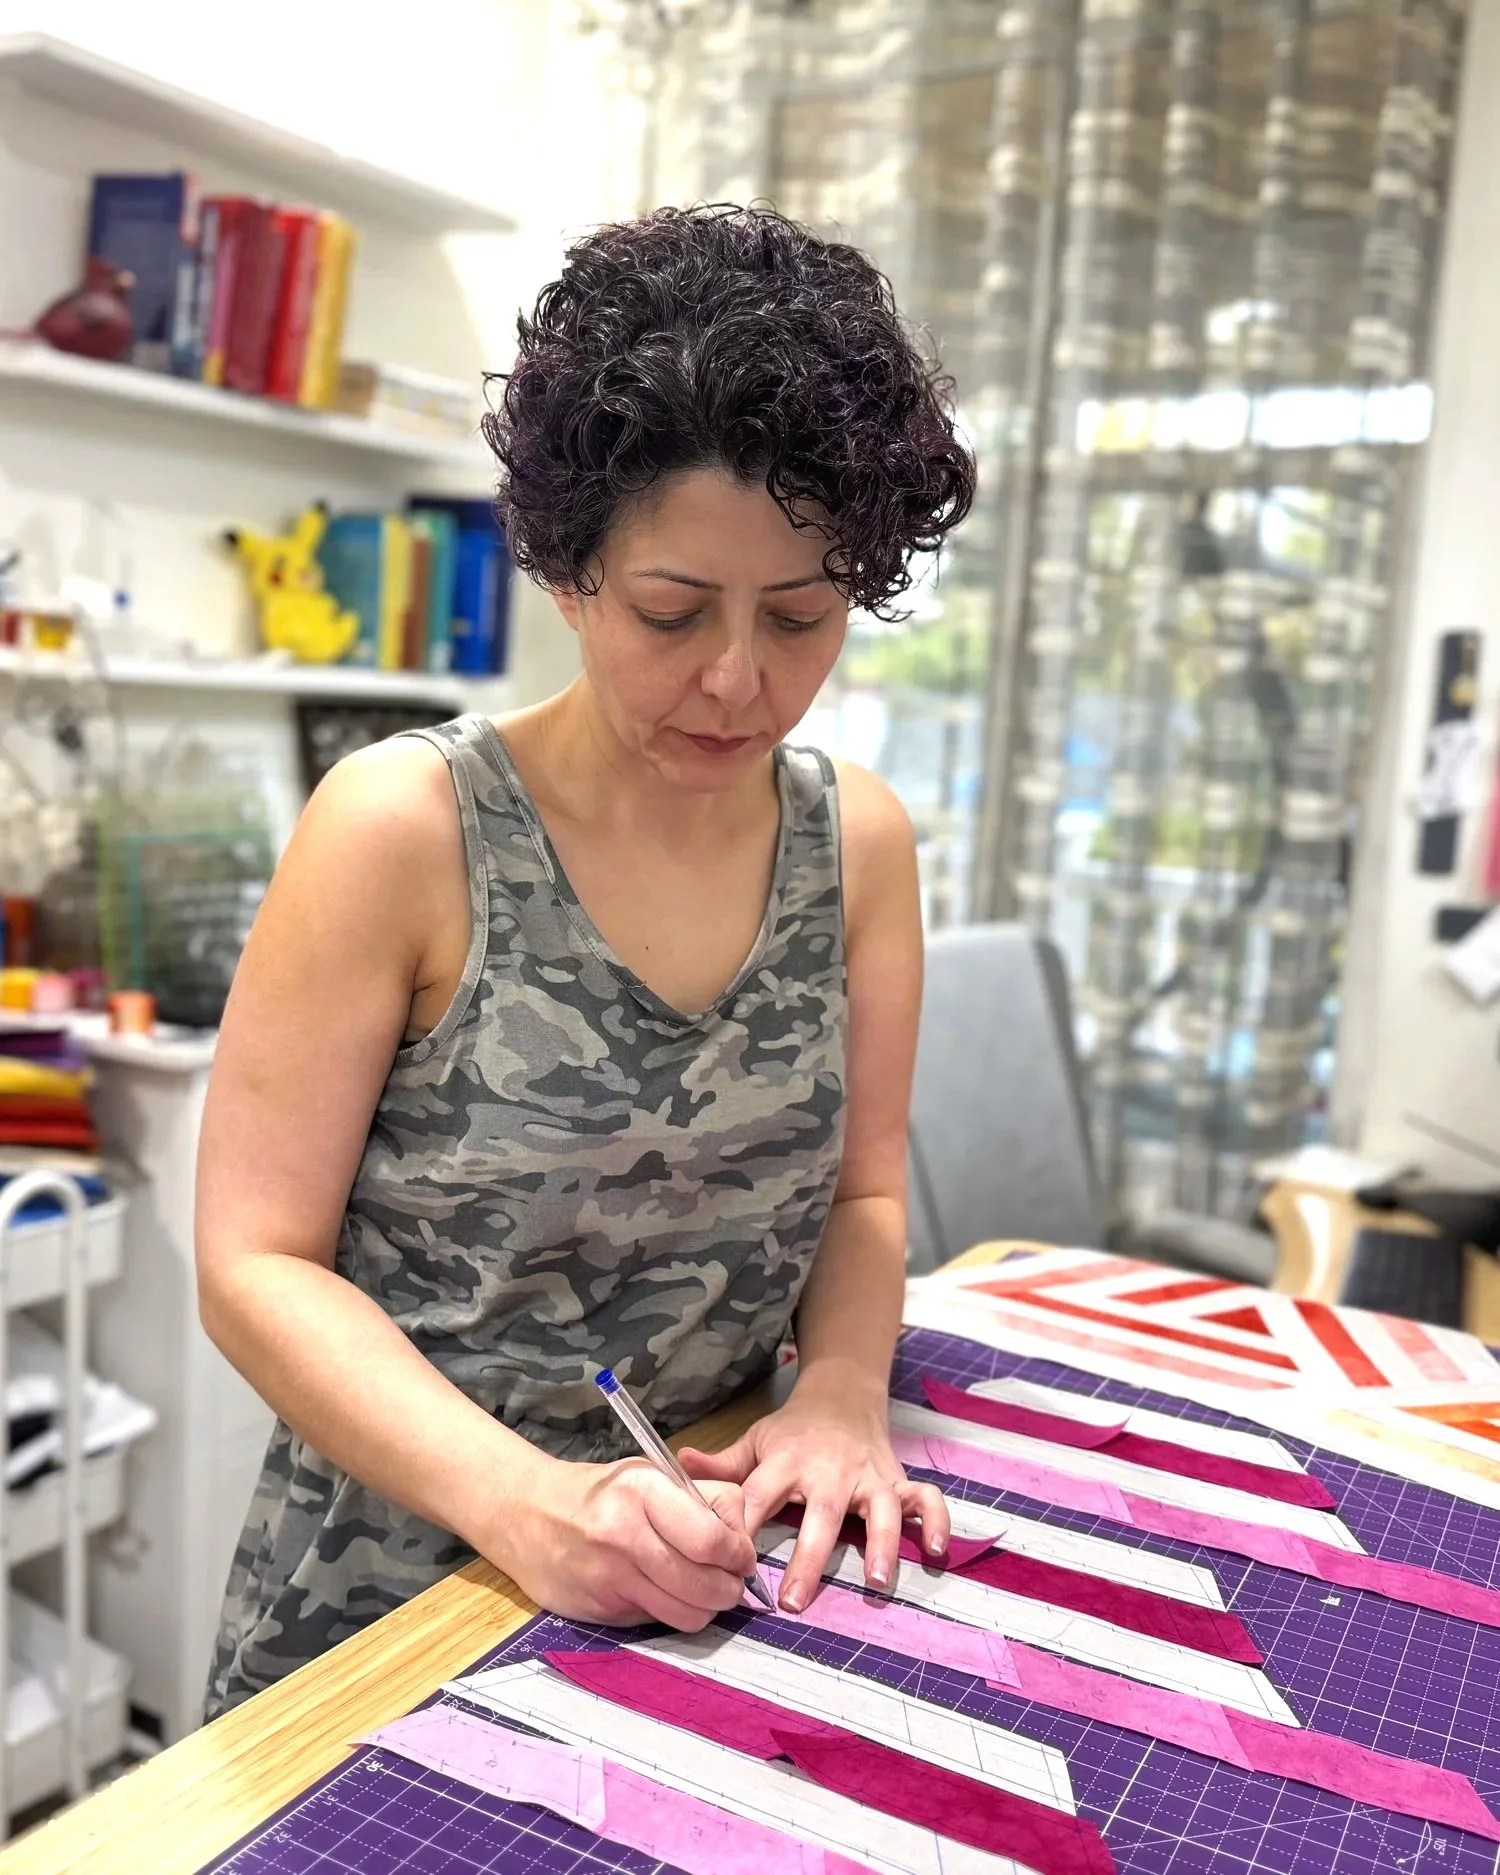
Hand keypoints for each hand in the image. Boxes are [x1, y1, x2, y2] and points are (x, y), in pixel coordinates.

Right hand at [494, 1453, 758, 1630]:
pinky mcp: (601, 1610)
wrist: (529, 1515)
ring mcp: (610, 1577)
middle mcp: (625, 1534)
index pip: (712, 1540)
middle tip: (729, 1579)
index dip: (739, 1554)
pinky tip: (659, 1591)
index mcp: (644, 1491)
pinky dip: (670, 1612)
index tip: (742, 1555)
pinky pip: (658, 1622)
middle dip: (730, 1588)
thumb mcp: (652, 1475)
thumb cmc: (602, 1493)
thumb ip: (704, 1500)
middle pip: (706, 1585)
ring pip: (687, 1615)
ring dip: (705, 1608)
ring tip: (700, 1588)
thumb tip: (744, 1540)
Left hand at [678, 1363, 948, 1612]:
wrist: (843, 1393)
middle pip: (822, 1514)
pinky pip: (927, 1499)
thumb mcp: (756, 1441)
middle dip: (809, 1557)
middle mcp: (831, 1469)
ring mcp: (870, 1475)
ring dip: (881, 1545)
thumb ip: (722, 1464)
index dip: (741, 1527)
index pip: (759, 1495)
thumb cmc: (793, 1430)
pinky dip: (937, 1522)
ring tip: (875, 1581)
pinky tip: (936, 1552)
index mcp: (788, 1460)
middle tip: (793, 1601)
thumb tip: (675, 1465)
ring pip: (881, 1510)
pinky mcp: (898, 1480)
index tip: (728, 1564)